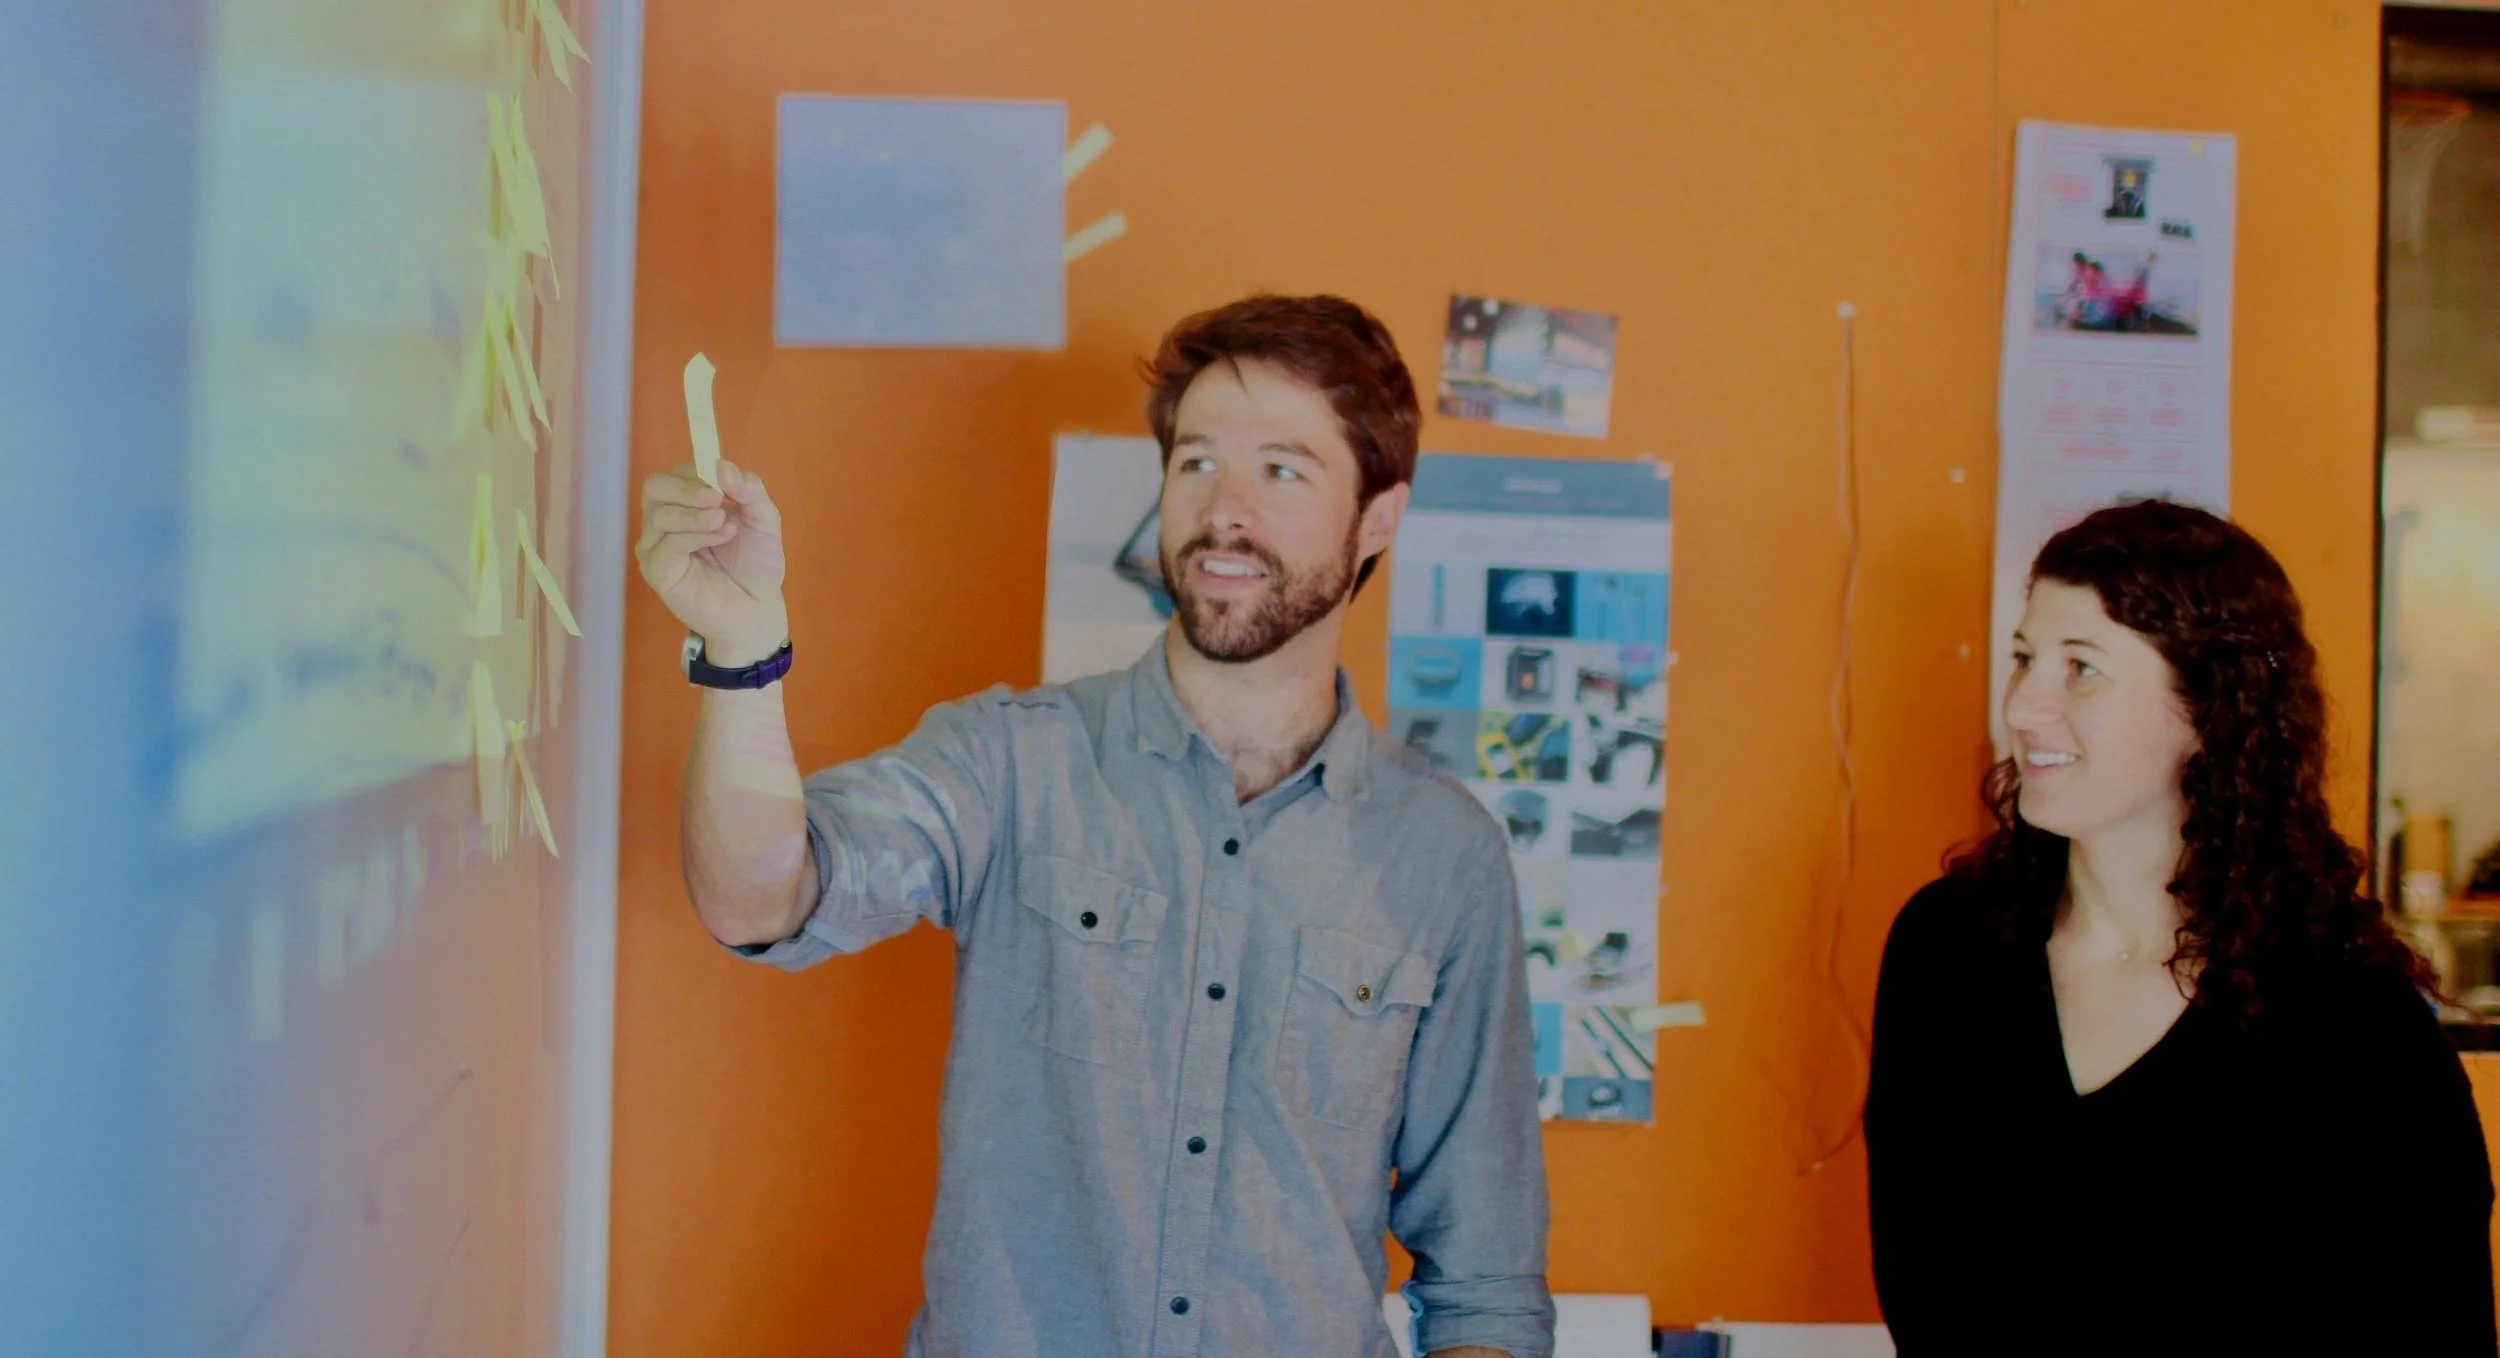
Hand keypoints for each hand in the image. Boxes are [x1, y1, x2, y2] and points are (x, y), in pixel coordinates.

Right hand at [635, 460, 788, 665]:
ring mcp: (657, 546)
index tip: (725, 485)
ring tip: (727, 526)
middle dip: (687, 488)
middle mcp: (664, 521)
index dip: (697, 472)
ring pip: (660, 515)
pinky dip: (694, 535)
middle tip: (718, 500)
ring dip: (696, 515)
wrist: (758, 608)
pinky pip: (665, 545)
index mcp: (686, 503)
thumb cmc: (755, 563)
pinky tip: (720, 536)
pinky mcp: (657, 571)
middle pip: (655, 486)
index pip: (676, 473)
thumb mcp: (763, 518)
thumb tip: (722, 465)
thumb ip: (749, 489)